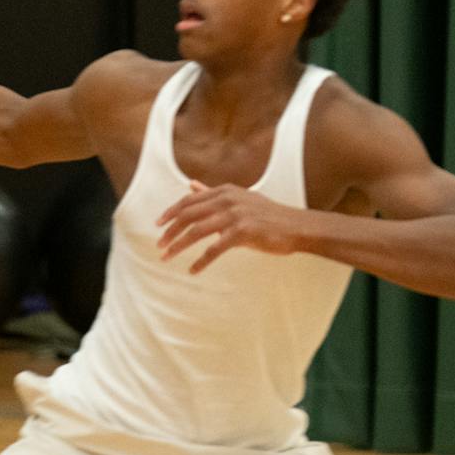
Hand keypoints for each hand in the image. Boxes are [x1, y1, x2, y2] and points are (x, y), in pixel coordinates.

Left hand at [156, 179, 310, 272]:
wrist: (296, 227)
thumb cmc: (267, 215)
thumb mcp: (238, 199)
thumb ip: (212, 194)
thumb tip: (190, 185)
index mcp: (224, 191)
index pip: (189, 201)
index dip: (171, 213)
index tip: (157, 225)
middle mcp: (227, 200)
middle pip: (188, 215)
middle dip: (170, 231)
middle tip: (159, 246)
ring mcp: (235, 215)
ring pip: (196, 231)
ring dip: (178, 246)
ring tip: (166, 257)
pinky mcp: (243, 232)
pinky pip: (214, 249)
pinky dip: (201, 261)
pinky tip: (192, 270)